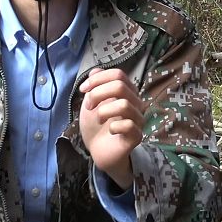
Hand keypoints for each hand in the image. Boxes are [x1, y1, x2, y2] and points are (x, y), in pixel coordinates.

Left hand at [79, 68, 143, 188]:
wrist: (98, 151)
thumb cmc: (96, 126)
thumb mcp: (90, 102)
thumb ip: (94, 85)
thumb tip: (95, 70)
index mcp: (126, 92)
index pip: (118, 74)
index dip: (98, 79)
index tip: (83, 90)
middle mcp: (135, 103)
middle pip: (120, 86)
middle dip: (97, 94)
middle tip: (88, 106)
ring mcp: (137, 119)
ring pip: (124, 104)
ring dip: (103, 111)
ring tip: (97, 119)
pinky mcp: (136, 135)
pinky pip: (128, 125)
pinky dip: (113, 126)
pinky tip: (110, 131)